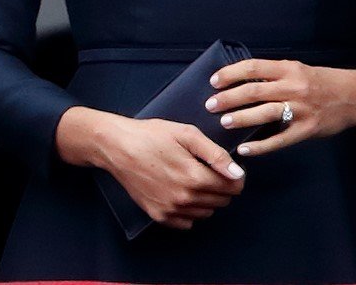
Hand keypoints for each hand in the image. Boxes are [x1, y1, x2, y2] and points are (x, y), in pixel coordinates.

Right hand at [56, 107, 245, 228]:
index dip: (235, 176)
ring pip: (206, 212)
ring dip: (207, 198)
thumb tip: (238, 173)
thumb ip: (216, 155)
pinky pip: (187, 222)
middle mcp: (185, 199)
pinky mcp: (158, 216)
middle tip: (208, 168)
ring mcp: (171, 210)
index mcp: (195, 177)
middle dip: (222, 186)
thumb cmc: (152, 135)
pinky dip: (190, 210)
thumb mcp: (187, 134)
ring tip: (193, 177)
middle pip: (222, 201)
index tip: (227, 167)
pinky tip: (181, 191)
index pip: (233, 187)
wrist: (117, 147)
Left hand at [207, 59, 355, 157]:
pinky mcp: (307, 130)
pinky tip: (245, 149)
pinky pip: (279, 140)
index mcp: (288, 68)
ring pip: (264, 113)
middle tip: (210, 105)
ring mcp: (300, 109)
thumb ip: (274, 75)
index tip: (214, 81)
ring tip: (223, 123)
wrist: (355, 96)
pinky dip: (260, 146)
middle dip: (229, 98)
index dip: (230, 74)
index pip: (253, 67)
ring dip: (241, 118)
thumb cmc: (321, 82)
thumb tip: (241, 82)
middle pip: (254, 90)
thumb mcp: (298, 70)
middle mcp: (293, 86)